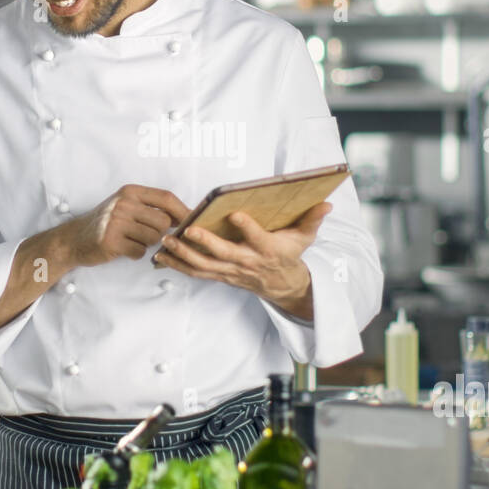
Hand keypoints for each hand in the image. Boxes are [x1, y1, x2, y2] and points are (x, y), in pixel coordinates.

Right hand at [61, 184, 190, 267]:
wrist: (75, 239)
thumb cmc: (108, 223)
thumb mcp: (127, 206)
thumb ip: (153, 207)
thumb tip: (188, 215)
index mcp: (130, 191)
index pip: (166, 197)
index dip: (183, 210)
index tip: (193, 221)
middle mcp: (123, 203)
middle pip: (163, 221)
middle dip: (161, 232)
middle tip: (146, 235)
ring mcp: (116, 222)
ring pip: (153, 237)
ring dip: (147, 244)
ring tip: (131, 240)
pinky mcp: (111, 241)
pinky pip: (140, 251)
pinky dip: (135, 253)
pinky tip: (123, 248)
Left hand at [154, 203, 331, 319]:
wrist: (283, 285)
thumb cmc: (290, 255)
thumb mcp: (305, 238)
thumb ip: (312, 219)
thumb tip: (327, 203)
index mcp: (268, 250)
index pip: (258, 238)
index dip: (248, 227)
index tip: (235, 213)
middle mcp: (247, 262)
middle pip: (224, 254)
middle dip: (205, 242)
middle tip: (187, 230)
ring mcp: (231, 272)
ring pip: (204, 266)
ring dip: (183, 254)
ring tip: (167, 241)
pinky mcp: (220, 276)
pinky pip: (196, 273)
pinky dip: (178, 265)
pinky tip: (161, 255)